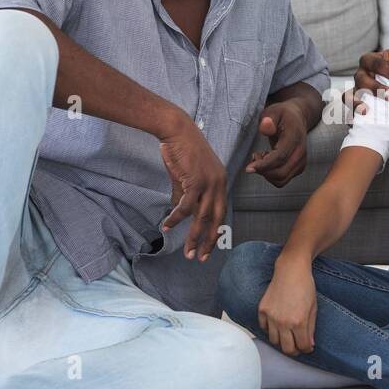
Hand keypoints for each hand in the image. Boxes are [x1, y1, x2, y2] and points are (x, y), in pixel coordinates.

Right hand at [156, 110, 226, 261]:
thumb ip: (184, 194)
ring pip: (202, 218)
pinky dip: (176, 218)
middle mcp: (219, 184)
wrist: (176, 130)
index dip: (215, 232)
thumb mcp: (186, 176)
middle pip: (216, 220)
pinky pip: (186, 207)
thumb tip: (178, 211)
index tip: (208, 248)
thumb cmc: (181, 150)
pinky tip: (167, 226)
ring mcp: (209, 183)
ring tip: (187, 252)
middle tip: (200, 258)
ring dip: (193, 237)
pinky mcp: (195, 180)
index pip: (221, 213)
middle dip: (208, 242)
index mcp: (221, 183)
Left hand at [245, 100, 308, 187]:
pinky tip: (268, 161)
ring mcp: (301, 161)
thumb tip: (265, 126)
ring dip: (266, 173)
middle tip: (255, 156)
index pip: (280, 157)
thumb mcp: (273, 111)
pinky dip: (271, 175)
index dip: (263, 165)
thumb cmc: (282, 115)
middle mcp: (301, 152)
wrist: (297, 118)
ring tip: (261, 157)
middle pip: (281, 173)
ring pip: (281, 179)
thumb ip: (268, 119)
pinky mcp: (299, 168)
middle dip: (263, 170)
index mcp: (295, 137)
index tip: (248, 168)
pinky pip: (282, 180)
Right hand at [260, 252, 317, 354]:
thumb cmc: (305, 286)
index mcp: (299, 322)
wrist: (291, 271)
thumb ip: (311, 329)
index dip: (307, 349)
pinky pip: (264, 329)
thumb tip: (309, 345)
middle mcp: (283, 322)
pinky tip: (277, 326)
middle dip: (295, 350)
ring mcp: (271, 317)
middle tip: (298, 346)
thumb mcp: (313, 308)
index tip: (308, 347)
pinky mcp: (262, 310)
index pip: (302, 346)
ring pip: (274, 341)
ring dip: (282, 341)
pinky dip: (270, 330)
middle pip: (287, 349)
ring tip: (288, 337)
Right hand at [346, 42, 388, 116]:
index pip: (375, 63)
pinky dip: (352, 117)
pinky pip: (349, 112)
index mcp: (370, 60)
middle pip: (361, 79)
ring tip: (365, 110)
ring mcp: (357, 91)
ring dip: (356, 103)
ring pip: (349, 96)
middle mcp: (361, 75)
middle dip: (375, 88)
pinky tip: (361, 122)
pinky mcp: (358, 106)